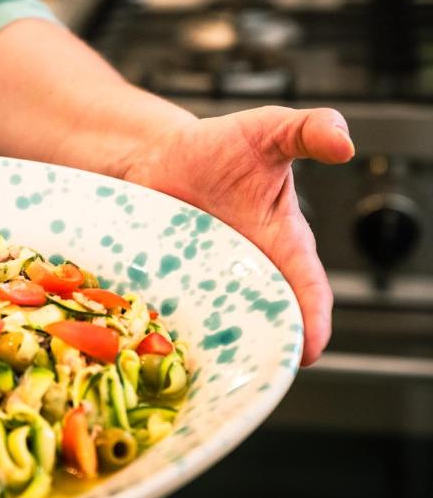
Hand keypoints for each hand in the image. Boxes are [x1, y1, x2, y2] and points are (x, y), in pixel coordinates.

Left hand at [123, 106, 354, 365]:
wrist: (161, 153)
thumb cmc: (222, 146)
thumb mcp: (268, 129)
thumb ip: (308, 130)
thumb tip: (343, 139)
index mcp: (283, 244)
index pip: (306, 288)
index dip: (312, 320)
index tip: (308, 348)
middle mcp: (246, 272)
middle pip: (263, 319)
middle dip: (262, 345)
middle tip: (253, 367)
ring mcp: (205, 283)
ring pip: (216, 325)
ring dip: (212, 342)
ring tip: (203, 361)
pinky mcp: (168, 284)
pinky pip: (171, 312)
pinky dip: (167, 324)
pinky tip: (154, 340)